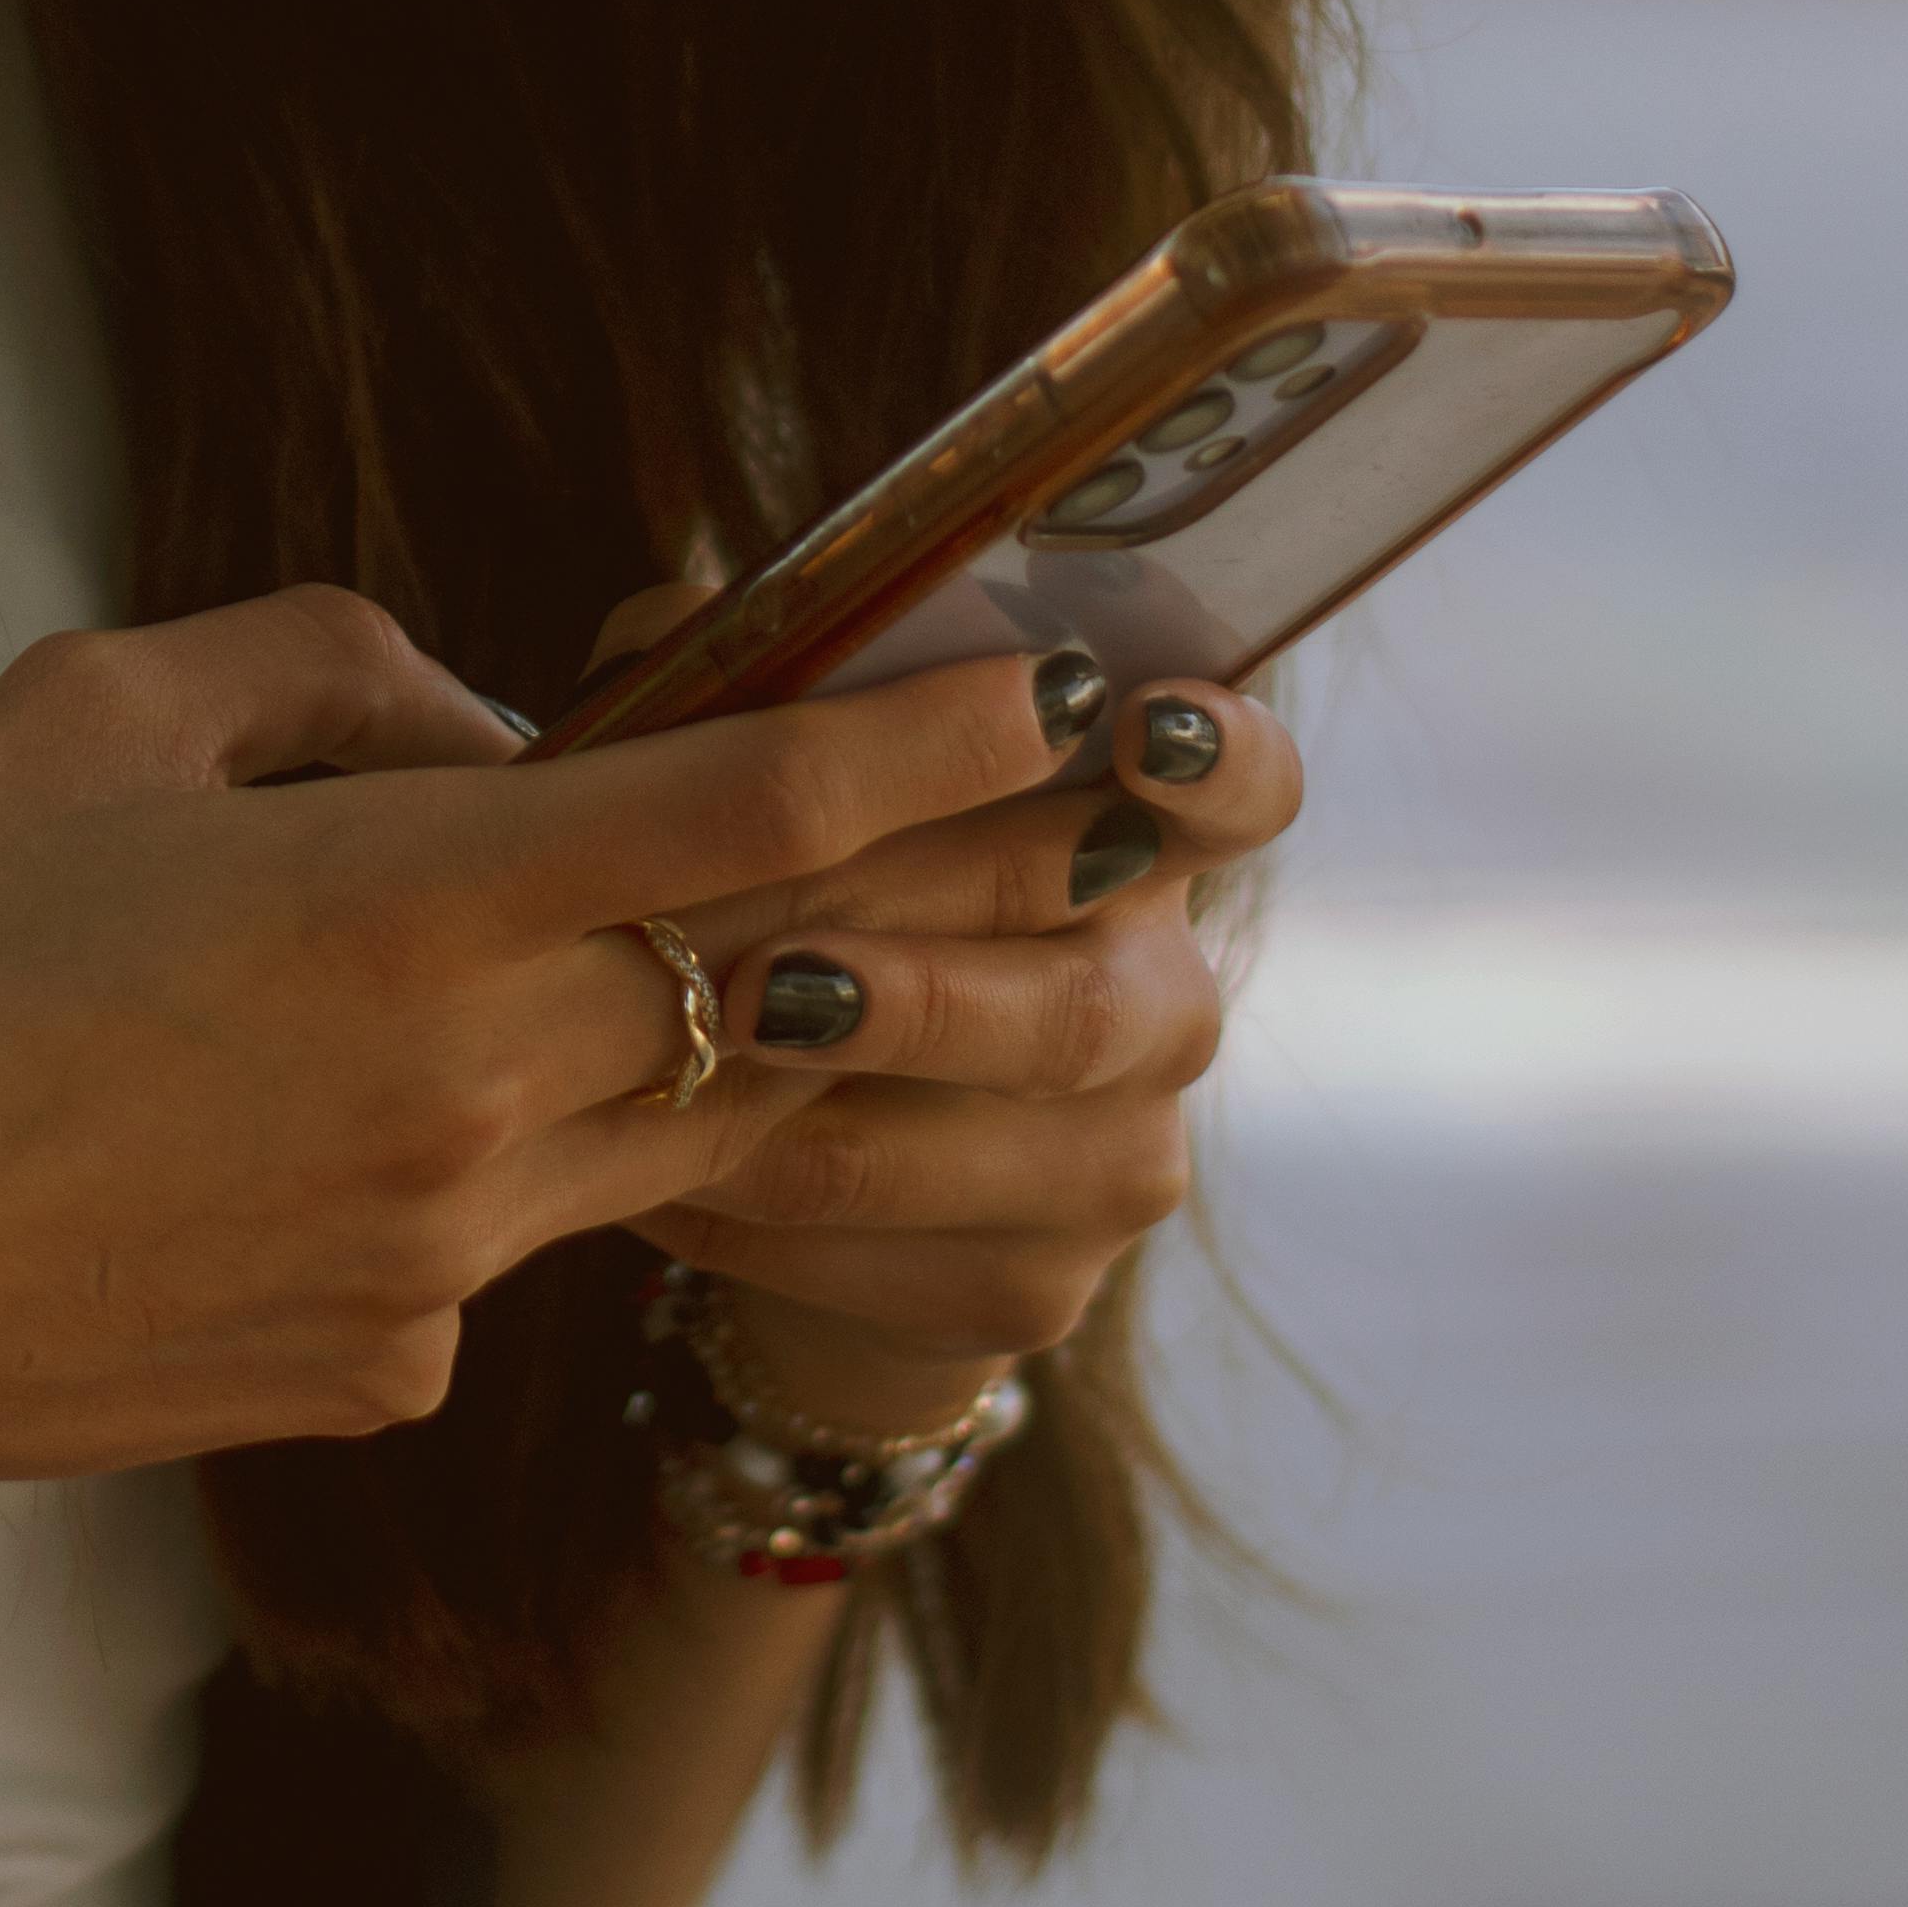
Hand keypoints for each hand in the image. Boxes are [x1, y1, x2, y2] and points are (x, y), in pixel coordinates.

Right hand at [0, 589, 1186, 1704]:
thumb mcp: (93, 713)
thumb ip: (330, 669)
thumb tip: (494, 725)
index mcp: (396, 901)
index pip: (738, 820)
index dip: (925, 755)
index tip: (1058, 698)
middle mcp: (466, 1091)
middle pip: (766, 990)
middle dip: (923, 915)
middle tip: (1067, 854)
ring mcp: (446, 1258)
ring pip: (661, 1120)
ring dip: (721, 1040)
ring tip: (729, 982)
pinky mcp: (393, 1370)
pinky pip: (513, 1233)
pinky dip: (489, 1157)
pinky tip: (307, 1136)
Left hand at [611, 621, 1301, 1427]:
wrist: (809, 1152)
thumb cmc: (802, 900)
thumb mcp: (781, 781)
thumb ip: (762, 688)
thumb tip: (686, 619)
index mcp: (1129, 837)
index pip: (1245, 787)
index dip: (1217, 761)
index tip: (1140, 726)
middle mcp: (1162, 996)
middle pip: (1087, 1007)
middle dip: (920, 1000)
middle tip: (772, 985)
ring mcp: (1122, 1154)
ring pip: (984, 1153)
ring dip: (811, 1126)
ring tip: (671, 1082)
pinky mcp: (1045, 1286)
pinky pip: (901, 1264)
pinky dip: (766, 1225)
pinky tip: (662, 1178)